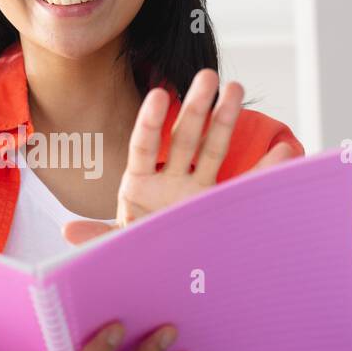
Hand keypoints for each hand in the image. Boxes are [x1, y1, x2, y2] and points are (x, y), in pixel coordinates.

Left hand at [63, 69, 300, 244]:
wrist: (158, 276)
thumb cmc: (132, 256)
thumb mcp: (115, 246)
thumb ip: (97, 238)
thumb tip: (68, 232)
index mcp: (139, 185)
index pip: (144, 147)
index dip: (151, 121)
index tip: (160, 93)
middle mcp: (170, 181)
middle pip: (183, 138)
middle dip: (195, 107)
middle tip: (206, 75)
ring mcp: (196, 190)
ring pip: (212, 149)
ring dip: (224, 119)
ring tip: (235, 88)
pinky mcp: (219, 205)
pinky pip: (243, 185)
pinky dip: (264, 170)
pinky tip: (283, 151)